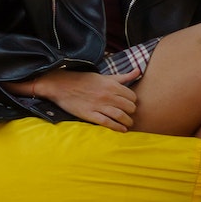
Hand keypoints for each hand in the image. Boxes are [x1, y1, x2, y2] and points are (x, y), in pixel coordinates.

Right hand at [10, 68, 139, 130]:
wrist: (61, 85)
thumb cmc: (83, 80)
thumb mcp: (104, 76)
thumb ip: (122, 76)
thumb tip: (138, 71)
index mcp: (111, 85)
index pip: (132, 96)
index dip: (133, 101)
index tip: (130, 104)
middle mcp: (107, 95)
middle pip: (129, 107)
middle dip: (131, 112)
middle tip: (129, 114)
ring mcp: (99, 105)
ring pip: (120, 116)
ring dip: (127, 121)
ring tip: (128, 124)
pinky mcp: (90, 114)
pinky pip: (108, 123)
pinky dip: (117, 127)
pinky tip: (122, 130)